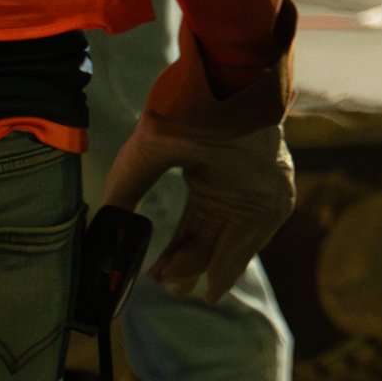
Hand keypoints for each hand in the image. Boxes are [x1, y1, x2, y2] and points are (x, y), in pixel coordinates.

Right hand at [101, 113, 295, 302]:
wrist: (222, 93)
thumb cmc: (184, 116)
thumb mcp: (145, 158)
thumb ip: (126, 194)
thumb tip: (105, 229)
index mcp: (207, 177)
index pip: (191, 228)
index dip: (172, 254)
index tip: (152, 275)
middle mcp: (232, 191)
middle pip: (208, 242)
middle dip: (184, 268)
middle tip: (163, 284)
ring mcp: (255, 196)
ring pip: (227, 247)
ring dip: (200, 269)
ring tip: (173, 285)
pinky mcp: (276, 200)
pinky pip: (252, 242)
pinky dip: (229, 266)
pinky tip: (210, 287)